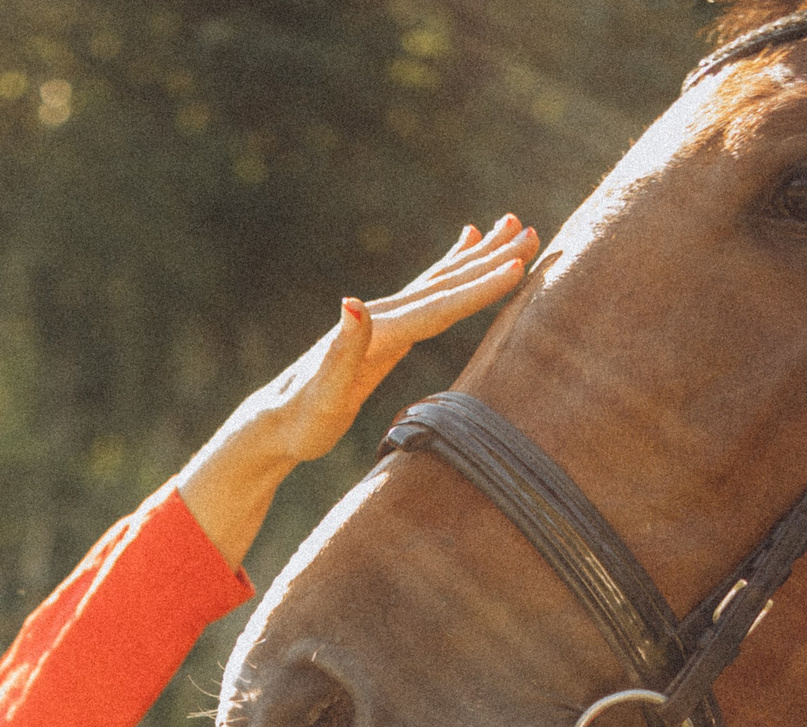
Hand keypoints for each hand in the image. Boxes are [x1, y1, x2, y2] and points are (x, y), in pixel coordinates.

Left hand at [176, 216, 539, 564]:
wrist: (274, 422)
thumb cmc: (300, 420)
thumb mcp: (321, 394)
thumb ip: (341, 351)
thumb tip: (352, 302)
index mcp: (378, 332)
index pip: (437, 306)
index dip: (477, 287)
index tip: (517, 266)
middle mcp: (382, 317)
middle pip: (446, 283)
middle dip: (490, 260)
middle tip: (532, 232)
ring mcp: (385, 320)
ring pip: (441, 280)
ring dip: (477, 255)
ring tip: (512, 224)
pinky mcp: (386, 331)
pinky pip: (429, 294)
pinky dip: (451, 267)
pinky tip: (465, 245)